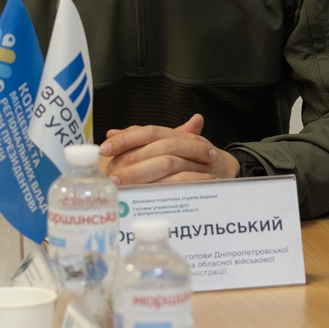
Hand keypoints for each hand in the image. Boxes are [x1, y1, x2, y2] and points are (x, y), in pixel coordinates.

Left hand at [100, 113, 236, 185]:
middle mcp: (185, 142)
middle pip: (155, 145)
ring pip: (167, 162)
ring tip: (120, 185)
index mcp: (173, 134)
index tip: (104, 147)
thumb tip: (112, 133)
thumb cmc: (190, 158)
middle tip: (109, 173)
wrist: (224, 169)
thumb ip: (140, 139)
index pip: (147, 131)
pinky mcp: (202, 178)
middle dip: (130, 159)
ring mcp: (195, 160)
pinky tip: (146, 196)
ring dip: (141, 174)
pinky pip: (182, 182)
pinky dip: (164, 188)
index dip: (126, 138)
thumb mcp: (166, 145)